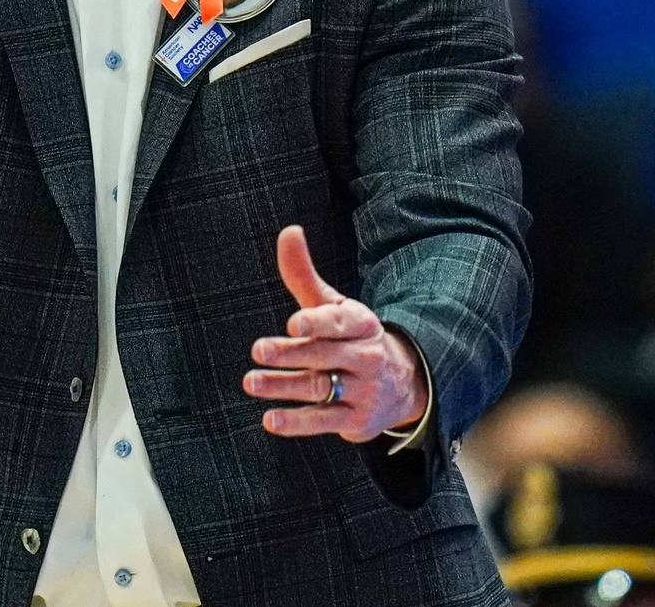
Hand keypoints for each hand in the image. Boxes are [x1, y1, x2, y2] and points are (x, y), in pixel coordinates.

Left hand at [244, 225, 427, 441]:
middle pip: (324, 354)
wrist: (402, 383)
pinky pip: (323, 421)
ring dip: (283, 386)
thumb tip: (289, 231)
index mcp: (361, 324)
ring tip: (252, 381)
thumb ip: (304, 275)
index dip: (317, 322)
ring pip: (319, 387)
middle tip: (259, 350)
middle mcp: (366, 356)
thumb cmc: (352, 337)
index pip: (340, 322)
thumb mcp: (334, 306)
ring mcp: (363, 390)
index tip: (293, 323)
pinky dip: (296, 422)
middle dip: (292, 353)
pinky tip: (270, 420)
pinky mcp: (355, 420)